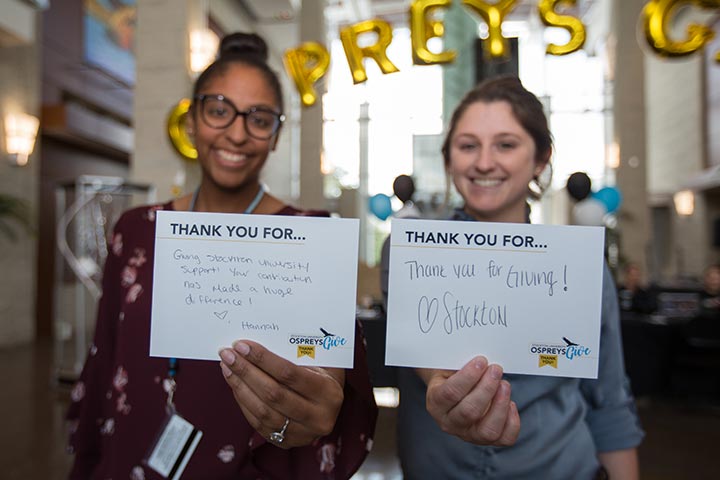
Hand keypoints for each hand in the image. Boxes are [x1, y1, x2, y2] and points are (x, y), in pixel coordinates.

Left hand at [219, 340, 344, 448]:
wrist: (331, 405)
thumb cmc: (324, 374)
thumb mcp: (321, 361)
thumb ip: (299, 352)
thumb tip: (260, 340)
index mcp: (329, 393)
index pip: (289, 374)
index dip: (263, 359)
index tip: (243, 346)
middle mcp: (318, 417)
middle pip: (273, 394)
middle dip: (246, 371)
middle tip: (228, 354)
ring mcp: (302, 433)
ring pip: (263, 411)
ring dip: (240, 387)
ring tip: (227, 367)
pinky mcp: (286, 442)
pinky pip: (258, 423)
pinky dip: (243, 401)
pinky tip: (235, 384)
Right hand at [420, 356, 519, 445]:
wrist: (451, 391)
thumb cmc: (451, 376)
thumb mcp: (448, 368)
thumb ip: (460, 364)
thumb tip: (482, 359)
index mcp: (436, 403)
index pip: (450, 393)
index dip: (468, 377)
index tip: (481, 361)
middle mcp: (449, 423)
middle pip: (469, 411)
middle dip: (486, 388)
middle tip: (496, 369)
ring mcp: (468, 435)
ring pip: (488, 430)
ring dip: (500, 405)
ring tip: (504, 385)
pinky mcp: (486, 439)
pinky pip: (504, 439)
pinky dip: (512, 422)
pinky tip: (510, 403)